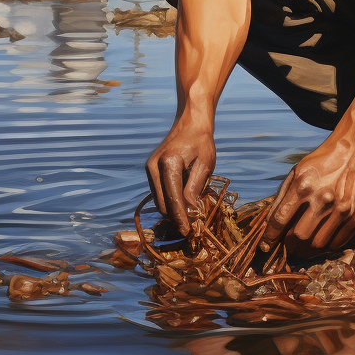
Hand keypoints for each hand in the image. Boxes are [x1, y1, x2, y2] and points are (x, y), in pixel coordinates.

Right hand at [145, 118, 215, 233]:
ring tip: (189, 216)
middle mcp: (154, 167)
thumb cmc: (201, 141)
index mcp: (169, 164)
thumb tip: (192, 213)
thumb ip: (195, 188)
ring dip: (172, 210)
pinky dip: (169, 200)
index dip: (180, 218)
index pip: (173, 199)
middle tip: (192, 227)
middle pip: (163, 204)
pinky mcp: (150, 169)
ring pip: (159, 200)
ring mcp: (149, 168)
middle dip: (176, 217)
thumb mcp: (205, 164)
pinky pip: (158, 192)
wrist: (189, 122)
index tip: (187, 232)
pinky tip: (182, 202)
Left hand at [263, 135, 354, 255]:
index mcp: (303, 186)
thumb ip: (281, 197)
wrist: (354, 151)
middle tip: (288, 245)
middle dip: (290, 244)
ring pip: (317, 244)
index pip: (280, 220)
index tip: (266, 245)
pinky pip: (337, 243)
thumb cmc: (321, 162)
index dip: (270, 237)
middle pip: (299, 236)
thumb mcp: (296, 172)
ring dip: (306, 250)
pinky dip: (325, 247)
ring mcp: (341, 209)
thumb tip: (269, 223)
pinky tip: (320, 240)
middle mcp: (322, 199)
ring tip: (302, 247)